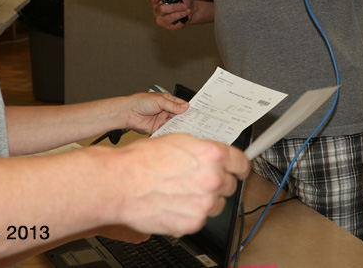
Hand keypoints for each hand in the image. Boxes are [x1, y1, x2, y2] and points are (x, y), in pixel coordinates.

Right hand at [115, 134, 250, 236]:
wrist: (121, 184)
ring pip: (217, 204)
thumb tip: (214, 156)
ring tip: (181, 192)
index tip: (239, 170)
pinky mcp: (193, 223)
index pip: (241, 163)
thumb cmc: (142, 161)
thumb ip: (203, 150)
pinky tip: (174, 204)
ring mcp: (204, 203)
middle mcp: (213, 178)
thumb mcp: (179, 141)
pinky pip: (200, 218)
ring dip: (205, 200)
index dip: (240, 167)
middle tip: (198, 181)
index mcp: (212, 154)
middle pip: (230, 185)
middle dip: (217, 183)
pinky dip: (191, 214)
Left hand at [124, 91, 188, 133]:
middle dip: (185, 118)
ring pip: (173, 123)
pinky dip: (170, 132)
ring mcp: (162, 119)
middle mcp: (166, 110)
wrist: (128, 112)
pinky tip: (175, 133)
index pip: (181, 105)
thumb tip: (185, 106)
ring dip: (178, 125)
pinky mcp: (157, 128)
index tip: (196, 112)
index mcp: (168, 101)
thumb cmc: (141, 101)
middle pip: (179, 115)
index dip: (188, 108)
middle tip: (193, 122)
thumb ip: (173, 105)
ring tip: (185, 128)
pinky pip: (166, 130)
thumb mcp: (159, 101)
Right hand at [148, 0, 192, 29]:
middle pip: (161, 9)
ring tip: (187, 9)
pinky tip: (186, 14)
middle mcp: (156, 8)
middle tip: (184, 5)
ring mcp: (159, 18)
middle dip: (174, 7)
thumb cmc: (182, 0)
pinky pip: (172, 21)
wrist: (189, 9)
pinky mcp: (165, 24)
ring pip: (167, 17)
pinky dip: (180, 16)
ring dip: (179, 13)